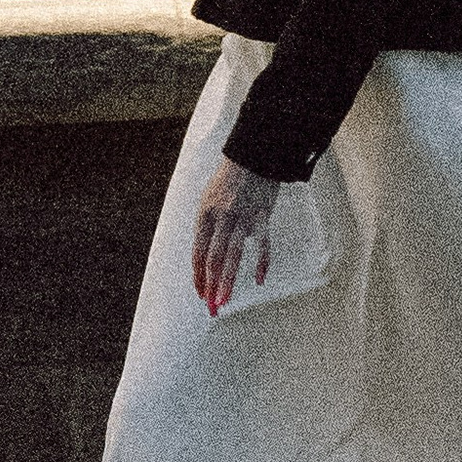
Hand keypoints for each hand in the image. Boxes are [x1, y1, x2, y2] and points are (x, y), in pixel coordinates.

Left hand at [191, 157, 280, 314]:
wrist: (253, 154)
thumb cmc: (229, 180)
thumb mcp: (209, 199)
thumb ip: (209, 227)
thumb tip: (208, 257)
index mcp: (205, 214)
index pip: (198, 252)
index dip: (198, 275)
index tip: (200, 293)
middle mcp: (221, 217)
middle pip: (213, 258)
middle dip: (210, 285)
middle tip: (211, 307)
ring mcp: (242, 217)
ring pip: (233, 256)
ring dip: (227, 281)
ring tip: (223, 301)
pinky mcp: (262, 215)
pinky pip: (263, 244)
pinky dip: (262, 262)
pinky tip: (259, 280)